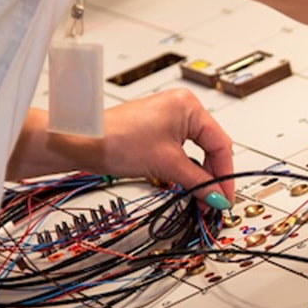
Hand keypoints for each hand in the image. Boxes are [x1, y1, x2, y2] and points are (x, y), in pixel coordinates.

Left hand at [8, 90, 234, 206]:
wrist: (82, 142)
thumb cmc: (115, 140)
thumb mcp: (167, 164)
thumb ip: (199, 182)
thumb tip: (218, 197)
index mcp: (189, 106)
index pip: (220, 144)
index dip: (225, 174)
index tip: (225, 197)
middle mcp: (182, 107)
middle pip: (211, 147)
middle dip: (213, 176)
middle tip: (214, 201)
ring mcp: (169, 117)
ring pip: (196, 151)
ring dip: (199, 175)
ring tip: (200, 196)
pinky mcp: (158, 129)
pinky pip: (182, 150)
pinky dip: (186, 168)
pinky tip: (187, 184)